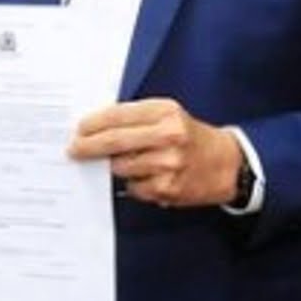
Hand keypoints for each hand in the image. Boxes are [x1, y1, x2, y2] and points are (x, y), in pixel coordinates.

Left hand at [69, 97, 240, 207]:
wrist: (227, 164)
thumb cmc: (190, 136)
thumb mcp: (168, 115)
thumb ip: (136, 117)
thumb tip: (95, 126)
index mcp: (165, 112)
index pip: (118, 115)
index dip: (93, 123)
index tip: (79, 129)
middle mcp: (168, 136)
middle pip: (114, 141)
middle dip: (88, 146)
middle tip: (73, 150)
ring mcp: (168, 164)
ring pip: (120, 166)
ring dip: (113, 166)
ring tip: (121, 162)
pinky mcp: (167, 188)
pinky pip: (133, 186)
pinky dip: (133, 182)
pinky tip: (145, 176)